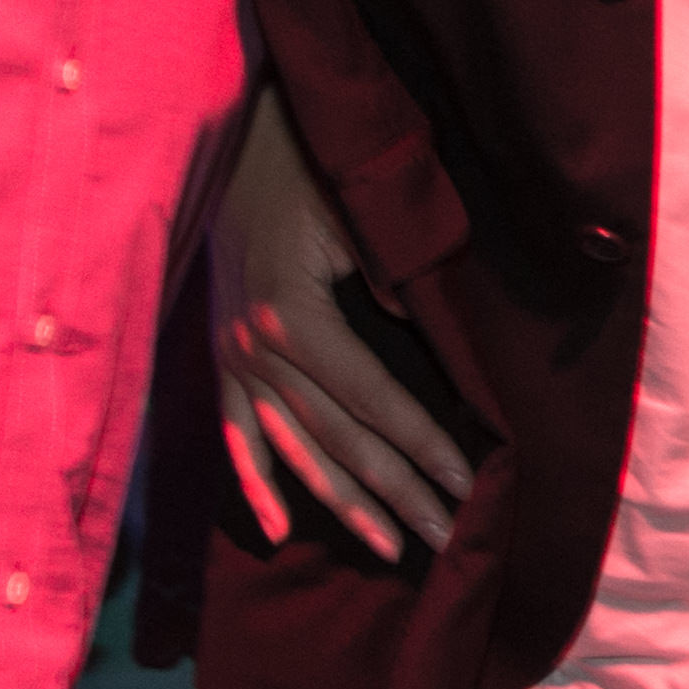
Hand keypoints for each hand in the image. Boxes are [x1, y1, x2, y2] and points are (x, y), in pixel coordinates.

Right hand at [207, 111, 470, 562]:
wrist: (234, 140)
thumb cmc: (305, 169)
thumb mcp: (352, 213)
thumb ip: (386, 278)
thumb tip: (423, 338)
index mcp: (294, 318)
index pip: (373, 400)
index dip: (422, 445)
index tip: (468, 483)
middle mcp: (257, 350)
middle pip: (339, 439)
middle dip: (398, 494)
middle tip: (448, 540)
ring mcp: (233, 359)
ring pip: (295, 449)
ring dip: (344, 503)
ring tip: (391, 549)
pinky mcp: (220, 358)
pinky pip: (235, 434)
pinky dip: (255, 483)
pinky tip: (280, 529)